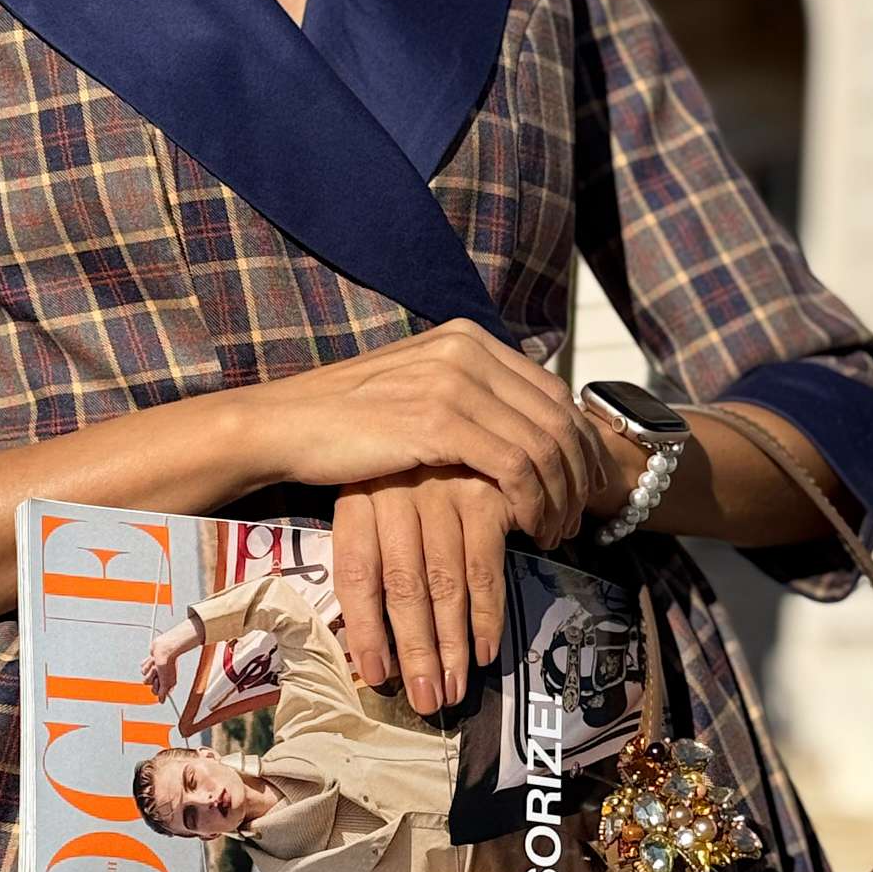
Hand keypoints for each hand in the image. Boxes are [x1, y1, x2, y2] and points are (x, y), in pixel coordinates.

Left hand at [139, 618, 198, 701]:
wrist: (165, 648)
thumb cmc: (168, 662)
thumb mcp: (166, 681)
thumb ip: (163, 693)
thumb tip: (162, 701)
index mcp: (167, 682)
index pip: (156, 692)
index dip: (156, 687)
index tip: (159, 681)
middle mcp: (161, 677)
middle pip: (149, 684)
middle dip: (152, 677)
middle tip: (158, 671)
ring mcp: (155, 670)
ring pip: (145, 675)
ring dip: (150, 669)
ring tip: (156, 664)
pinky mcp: (150, 663)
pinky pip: (143, 667)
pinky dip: (147, 663)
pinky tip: (153, 660)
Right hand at [260, 319, 611, 551]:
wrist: (287, 424)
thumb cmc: (343, 420)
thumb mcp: (414, 391)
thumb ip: (464, 395)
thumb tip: (512, 423)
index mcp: (466, 339)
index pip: (550, 390)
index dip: (579, 439)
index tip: (585, 481)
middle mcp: (468, 351)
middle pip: (556, 417)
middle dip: (578, 473)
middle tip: (579, 515)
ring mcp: (455, 382)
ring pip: (542, 445)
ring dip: (558, 496)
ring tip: (554, 532)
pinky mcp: (440, 421)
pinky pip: (515, 466)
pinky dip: (533, 502)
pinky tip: (528, 528)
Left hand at [332, 466, 511, 711]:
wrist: (451, 406)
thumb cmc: (403, 474)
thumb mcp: (368, 498)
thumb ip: (369, 556)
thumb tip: (371, 644)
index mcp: (358, 500)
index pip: (356, 574)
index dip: (364, 630)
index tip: (377, 675)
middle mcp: (397, 496)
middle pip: (402, 588)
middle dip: (415, 652)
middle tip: (426, 700)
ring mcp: (445, 494)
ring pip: (445, 585)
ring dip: (451, 645)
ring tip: (453, 689)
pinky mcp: (487, 495)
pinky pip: (487, 568)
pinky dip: (488, 615)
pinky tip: (485, 650)